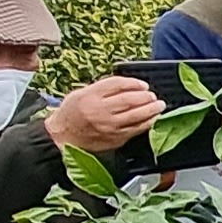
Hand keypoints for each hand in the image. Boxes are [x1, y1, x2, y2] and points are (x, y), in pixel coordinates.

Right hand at [46, 77, 162, 154]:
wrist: (62, 137)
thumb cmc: (72, 113)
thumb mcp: (82, 93)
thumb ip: (104, 89)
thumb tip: (130, 86)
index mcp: (90, 96)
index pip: (117, 85)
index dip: (133, 83)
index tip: (142, 84)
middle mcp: (100, 110)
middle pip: (129, 100)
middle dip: (145, 96)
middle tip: (153, 95)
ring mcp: (108, 126)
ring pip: (136, 115)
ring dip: (151, 109)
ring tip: (159, 105)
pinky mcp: (114, 138)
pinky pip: (136, 129)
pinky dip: (147, 123)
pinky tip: (153, 119)